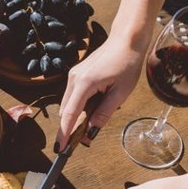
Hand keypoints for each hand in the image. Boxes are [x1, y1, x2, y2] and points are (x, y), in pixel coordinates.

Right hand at [55, 34, 145, 150]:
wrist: (126, 40)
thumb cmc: (126, 63)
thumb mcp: (120, 92)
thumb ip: (103, 114)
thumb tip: (90, 132)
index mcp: (84, 83)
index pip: (69, 114)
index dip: (64, 133)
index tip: (60, 148)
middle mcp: (74, 80)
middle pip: (66, 111)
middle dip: (71, 128)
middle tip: (82, 142)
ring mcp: (73, 76)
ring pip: (68, 105)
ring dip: (77, 116)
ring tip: (92, 122)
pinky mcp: (76, 75)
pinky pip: (73, 97)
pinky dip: (79, 107)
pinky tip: (94, 106)